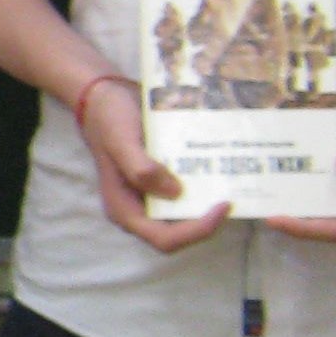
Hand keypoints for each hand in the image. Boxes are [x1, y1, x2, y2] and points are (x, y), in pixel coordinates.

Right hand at [79, 75, 227, 252]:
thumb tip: (175, 194)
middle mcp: (139, 210)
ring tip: (230, 184)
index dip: (197, 230)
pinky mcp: (160, 183)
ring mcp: (149, 197)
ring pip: (184, 216)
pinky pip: (184, 196)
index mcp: (125, 210)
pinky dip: (203, 189)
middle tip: (231, 196)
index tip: (223, 205)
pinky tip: (219, 171)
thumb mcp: (121, 140)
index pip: (165, 239)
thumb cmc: (109, 119)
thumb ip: (141, 169)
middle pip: (178, 233)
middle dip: (207, 221)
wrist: (104, 97)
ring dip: (207, 206)